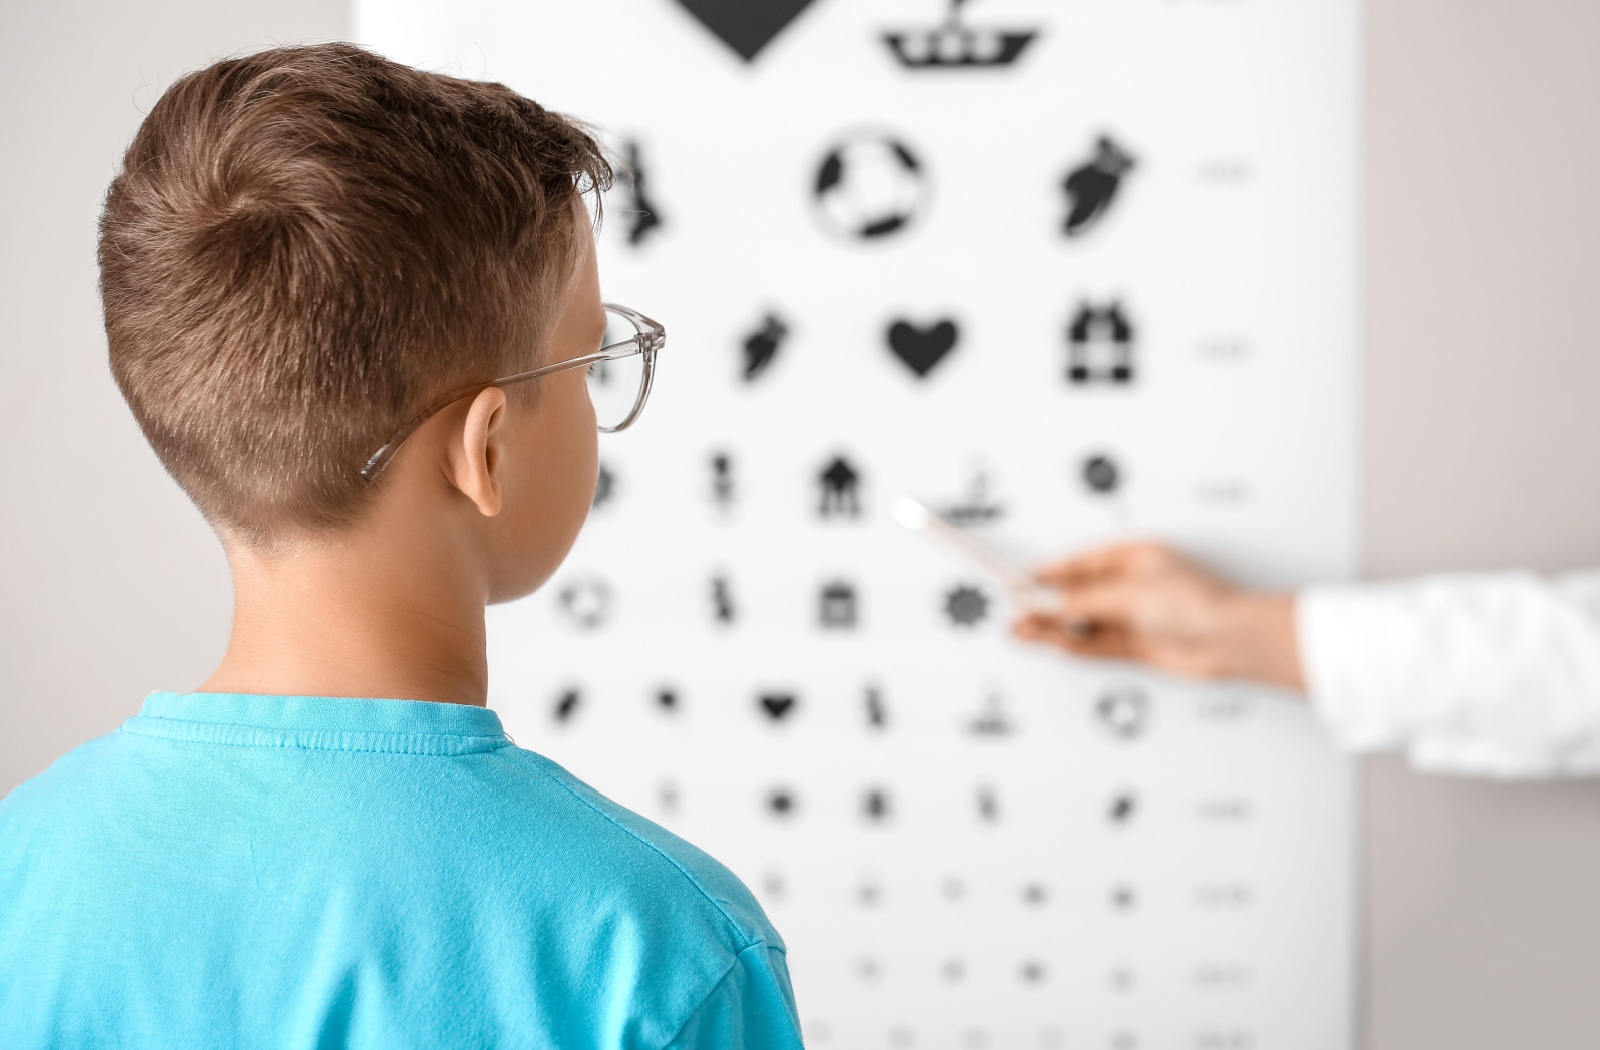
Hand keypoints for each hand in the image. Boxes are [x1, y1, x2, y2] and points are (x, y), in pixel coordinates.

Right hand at [1011, 542, 1305, 691]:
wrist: (1230, 640)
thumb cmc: (1199, 602)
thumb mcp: (1129, 592)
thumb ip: (1085, 600)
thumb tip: (1052, 603)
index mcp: (1134, 558)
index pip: (1080, 563)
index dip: (1049, 574)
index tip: (1022, 582)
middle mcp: (1134, 586)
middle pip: (1079, 595)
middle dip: (1048, 606)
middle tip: (1018, 613)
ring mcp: (1136, 617)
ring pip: (1084, 623)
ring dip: (1055, 628)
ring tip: (1026, 632)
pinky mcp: (1139, 646)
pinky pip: (1096, 645)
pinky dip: (1073, 646)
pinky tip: (1053, 645)